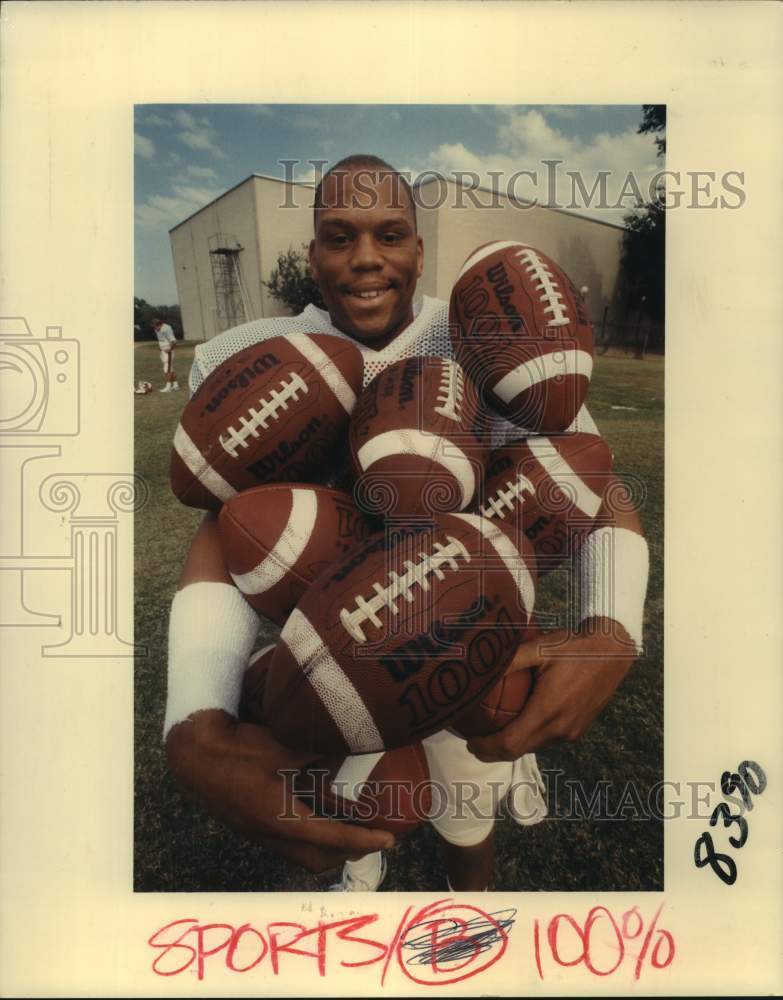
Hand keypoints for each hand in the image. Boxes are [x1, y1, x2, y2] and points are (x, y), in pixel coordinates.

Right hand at [166, 709, 393, 872]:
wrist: (193, 756)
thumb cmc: (238, 751)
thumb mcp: (283, 748)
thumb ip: (318, 749)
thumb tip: (352, 740)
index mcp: (282, 819)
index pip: (332, 838)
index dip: (363, 840)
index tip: (388, 840)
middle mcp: (271, 834)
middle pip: (318, 859)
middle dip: (348, 853)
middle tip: (371, 838)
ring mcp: (258, 834)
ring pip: (300, 856)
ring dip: (327, 850)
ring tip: (348, 832)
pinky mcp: (250, 826)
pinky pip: (286, 845)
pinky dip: (308, 839)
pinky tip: (313, 818)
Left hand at [466, 619, 636, 761]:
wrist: (614, 650)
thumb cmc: (574, 646)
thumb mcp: (539, 648)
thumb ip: (510, 661)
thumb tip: (479, 668)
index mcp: (547, 712)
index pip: (509, 744)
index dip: (486, 748)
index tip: (470, 741)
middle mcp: (560, 729)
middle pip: (519, 750)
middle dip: (494, 750)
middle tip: (475, 738)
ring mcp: (572, 732)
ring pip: (534, 746)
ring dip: (513, 743)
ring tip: (494, 728)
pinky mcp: (580, 729)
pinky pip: (548, 739)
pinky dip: (530, 736)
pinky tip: (521, 720)